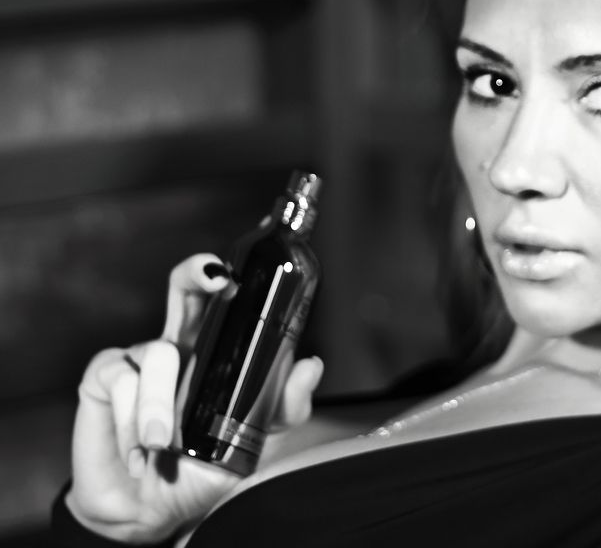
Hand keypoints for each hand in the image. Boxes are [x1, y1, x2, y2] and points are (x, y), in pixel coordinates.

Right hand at [65, 253, 323, 542]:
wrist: (148, 513)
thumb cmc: (199, 470)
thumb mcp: (250, 442)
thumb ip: (282, 405)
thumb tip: (311, 365)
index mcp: (216, 353)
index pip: (224, 302)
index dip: (231, 279)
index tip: (241, 273)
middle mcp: (181, 346)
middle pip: (185, 287)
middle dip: (198, 273)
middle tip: (216, 278)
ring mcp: (141, 358)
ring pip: (159, 353)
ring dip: (159, 406)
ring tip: (161, 446)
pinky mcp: (105, 378)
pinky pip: (121, 381)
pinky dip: (130, 421)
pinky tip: (136, 452)